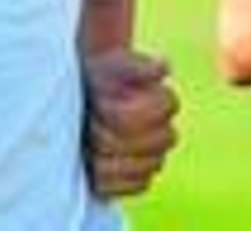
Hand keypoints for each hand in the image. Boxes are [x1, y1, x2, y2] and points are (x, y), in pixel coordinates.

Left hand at [83, 49, 177, 198]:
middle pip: (149, 145)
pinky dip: (115, 180)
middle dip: (111, 135)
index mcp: (165, 101)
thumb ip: (139, 67)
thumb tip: (165, 67)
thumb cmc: (100, 75)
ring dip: (110, 158)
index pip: (150, 116)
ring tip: (90, 144)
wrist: (85, 94)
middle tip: (91, 122)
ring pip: (146, 168)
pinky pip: (139, 186)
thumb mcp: (113, 63)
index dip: (117, 112)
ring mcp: (154, 157)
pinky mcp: (140, 177)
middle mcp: (166, 131)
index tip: (99, 101)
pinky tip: (95, 168)